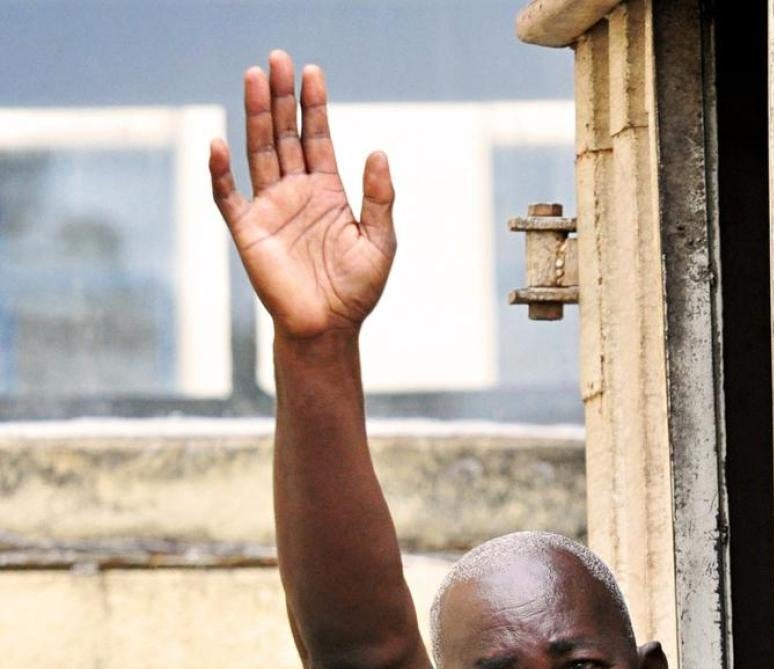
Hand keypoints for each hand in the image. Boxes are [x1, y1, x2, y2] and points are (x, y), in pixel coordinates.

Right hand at [209, 50, 395, 338]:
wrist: (327, 330)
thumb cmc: (356, 291)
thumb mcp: (380, 242)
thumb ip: (379, 198)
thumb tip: (378, 152)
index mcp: (328, 192)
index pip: (317, 138)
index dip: (314, 106)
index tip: (313, 72)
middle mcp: (296, 193)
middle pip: (285, 135)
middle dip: (282, 98)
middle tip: (278, 59)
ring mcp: (270, 209)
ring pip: (259, 152)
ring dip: (256, 116)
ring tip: (255, 78)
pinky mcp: (248, 232)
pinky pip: (229, 196)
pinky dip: (221, 171)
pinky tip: (220, 143)